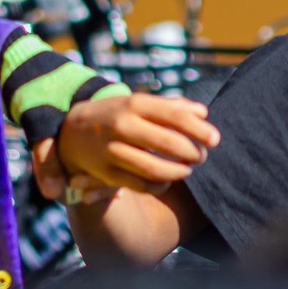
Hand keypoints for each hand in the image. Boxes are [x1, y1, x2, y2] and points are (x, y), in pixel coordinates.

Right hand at [48, 91, 218, 197]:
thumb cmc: (118, 114)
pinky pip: (141, 185)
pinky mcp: (106, 173)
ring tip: (188, 169)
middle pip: (169, 143)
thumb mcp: (140, 103)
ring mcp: (112, 150)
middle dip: (193, 152)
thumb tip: (203, 112)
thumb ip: (173, 106)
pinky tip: (167, 181)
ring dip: (178, 171)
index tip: (215, 139)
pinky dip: (160, 185)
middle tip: (202, 156)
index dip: (199, 129)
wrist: (72, 130)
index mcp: (135, 103)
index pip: (175, 116)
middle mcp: (122, 125)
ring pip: (156, 168)